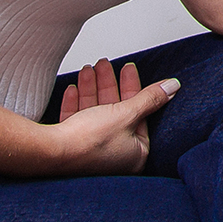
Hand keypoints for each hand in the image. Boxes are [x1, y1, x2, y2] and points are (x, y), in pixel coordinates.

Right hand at [43, 58, 179, 175]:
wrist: (49, 154)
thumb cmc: (88, 143)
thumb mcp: (126, 114)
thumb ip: (149, 99)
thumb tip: (172, 87)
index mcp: (134, 154)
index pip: (139, 114)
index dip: (133, 87)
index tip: (128, 68)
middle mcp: (114, 157)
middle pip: (115, 112)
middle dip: (108, 85)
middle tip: (105, 64)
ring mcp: (91, 154)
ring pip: (94, 114)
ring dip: (91, 89)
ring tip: (88, 69)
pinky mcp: (71, 149)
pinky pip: (77, 123)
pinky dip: (76, 104)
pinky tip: (73, 88)